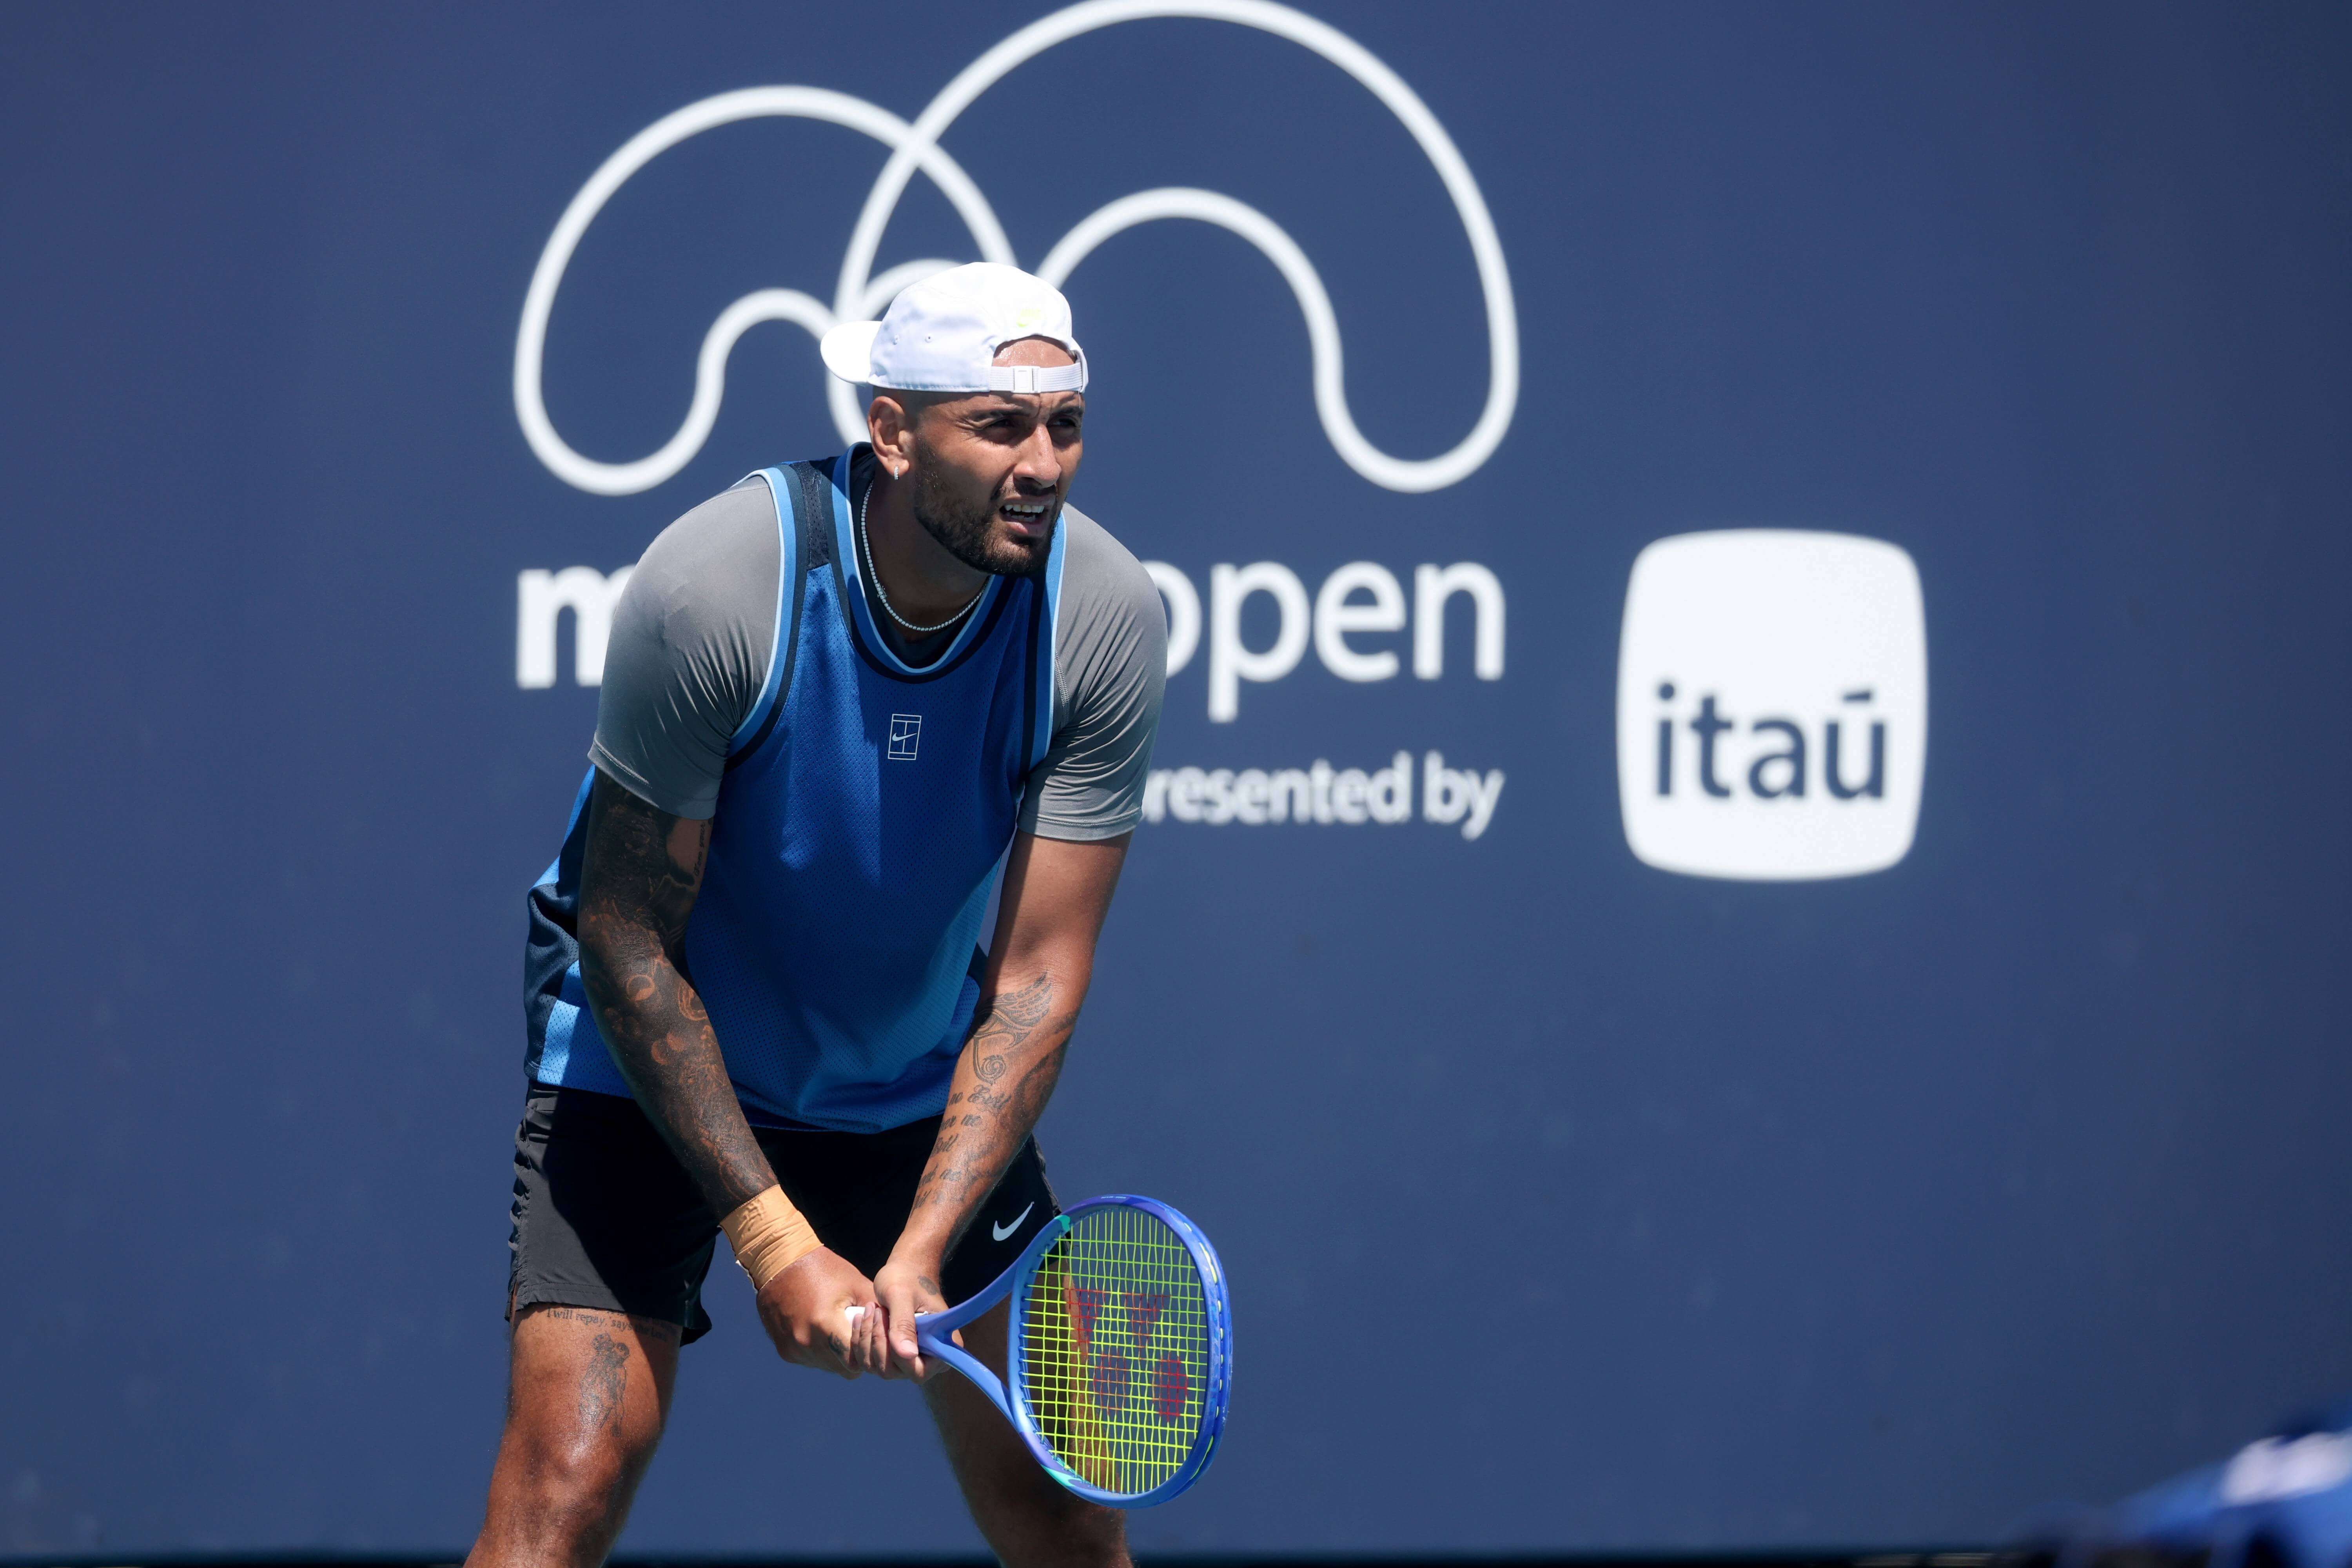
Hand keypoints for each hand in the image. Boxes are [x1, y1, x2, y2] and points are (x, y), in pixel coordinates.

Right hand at [753, 1246, 878, 1378]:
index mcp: (825, 1324)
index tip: (873, 1340)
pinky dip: (821, 1352)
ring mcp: (793, 1349)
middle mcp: (806, 1342)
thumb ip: (876, 1311)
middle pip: (843, 1367)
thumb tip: (896, 1331)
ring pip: (827, 1367)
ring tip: (841, 1331)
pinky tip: (823, 1331)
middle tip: (861, 1337)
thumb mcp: (855, 1284)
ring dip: (838, 1356)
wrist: (780, 1263)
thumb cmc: (823, 1269)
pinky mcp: (785, 1351)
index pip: (857, 1359)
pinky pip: (812, 1361)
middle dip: (856, 1356)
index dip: (869, 1352)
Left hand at [872, 1252, 951, 1380]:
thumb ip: (904, 1324)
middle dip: (877, 1342)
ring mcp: (909, 1360)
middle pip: (894, 1371)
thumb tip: (907, 1354)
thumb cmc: (907, 1278)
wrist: (903, 1272)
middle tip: (875, 1311)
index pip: (918, 1371)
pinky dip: (860, 1342)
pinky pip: (869, 1362)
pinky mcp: (892, 1356)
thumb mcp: (901, 1296)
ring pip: (878, 1368)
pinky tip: (860, 1319)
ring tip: (869, 1311)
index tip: (886, 1318)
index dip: (897, 1355)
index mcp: (941, 1345)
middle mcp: (928, 1358)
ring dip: (866, 1340)